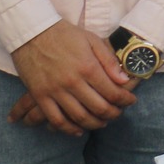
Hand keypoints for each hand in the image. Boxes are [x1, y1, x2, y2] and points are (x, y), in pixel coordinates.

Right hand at [8, 22, 136, 133]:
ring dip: (93, 124)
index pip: (112, 91)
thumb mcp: (92, 41)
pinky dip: (68, 129)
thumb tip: (123, 80)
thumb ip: (108, 61)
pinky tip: (78, 130)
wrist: (32, 33)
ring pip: (78, 117)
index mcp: (88, 67)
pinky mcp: (40, 95)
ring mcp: (55, 90)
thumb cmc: (65, 35)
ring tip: (102, 123)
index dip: (125, 100)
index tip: (131, 101)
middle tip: (118, 114)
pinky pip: (55, 119)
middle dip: (113, 114)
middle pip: (98, 107)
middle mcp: (72, 81)